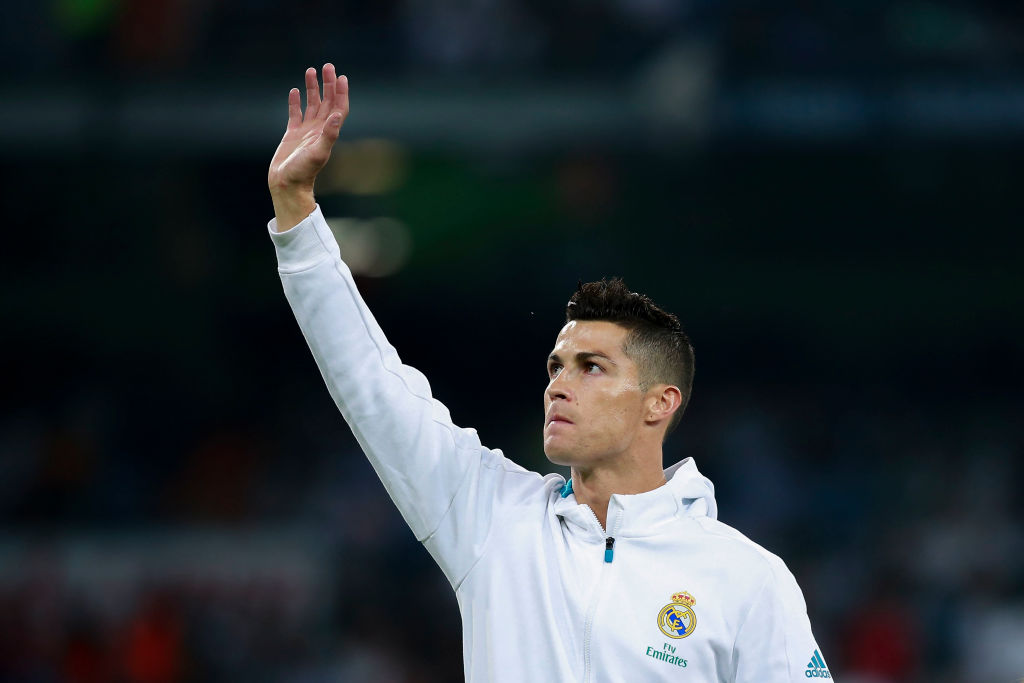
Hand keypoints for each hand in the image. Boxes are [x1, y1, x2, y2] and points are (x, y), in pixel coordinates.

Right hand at [268, 64, 348, 229]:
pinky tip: (295, 91)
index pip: (338, 108)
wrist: (287, 184)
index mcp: (327, 133)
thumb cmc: (303, 172)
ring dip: (313, 88)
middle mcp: (319, 130)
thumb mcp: (317, 152)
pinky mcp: (292, 134)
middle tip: (328, 66)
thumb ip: (329, 134)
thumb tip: (337, 115)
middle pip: (327, 102)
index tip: (341, 77)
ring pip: (312, 105)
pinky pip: (295, 113)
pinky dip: (296, 102)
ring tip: (311, 71)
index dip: (341, 93)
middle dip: (328, 84)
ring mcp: (306, 131)